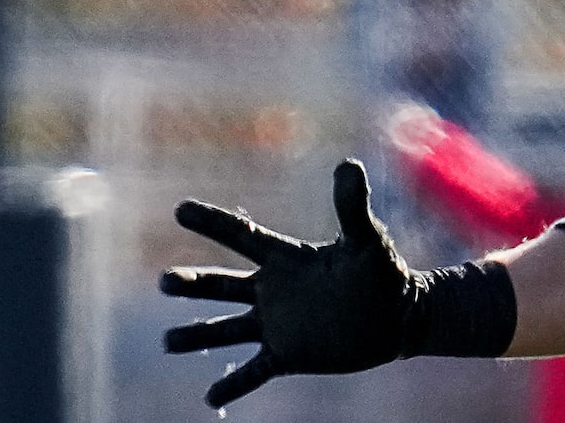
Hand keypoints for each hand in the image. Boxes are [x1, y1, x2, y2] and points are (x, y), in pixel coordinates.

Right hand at [159, 160, 417, 406]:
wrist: (400, 318)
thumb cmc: (384, 273)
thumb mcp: (367, 239)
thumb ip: (353, 208)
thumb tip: (348, 165)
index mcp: (287, 260)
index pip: (241, 236)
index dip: (212, 222)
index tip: (180, 209)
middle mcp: (274, 291)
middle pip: (221, 285)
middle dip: (192, 283)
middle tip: (164, 281)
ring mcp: (278, 325)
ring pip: (226, 329)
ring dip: (197, 335)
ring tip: (167, 342)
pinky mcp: (289, 355)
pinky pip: (253, 371)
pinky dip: (232, 384)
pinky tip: (211, 399)